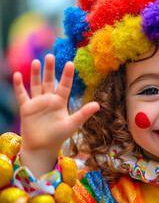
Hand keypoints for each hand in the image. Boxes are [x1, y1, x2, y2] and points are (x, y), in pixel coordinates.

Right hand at [13, 54, 98, 176]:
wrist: (42, 147)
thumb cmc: (59, 136)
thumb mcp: (73, 124)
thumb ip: (83, 113)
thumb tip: (98, 105)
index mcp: (60, 102)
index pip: (64, 85)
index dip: (67, 75)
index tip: (70, 63)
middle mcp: (49, 99)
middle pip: (49, 81)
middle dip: (50, 69)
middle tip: (50, 55)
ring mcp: (37, 103)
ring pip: (36, 85)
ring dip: (36, 74)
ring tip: (37, 61)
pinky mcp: (26, 108)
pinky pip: (22, 95)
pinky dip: (19, 86)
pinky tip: (17, 75)